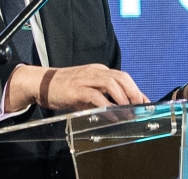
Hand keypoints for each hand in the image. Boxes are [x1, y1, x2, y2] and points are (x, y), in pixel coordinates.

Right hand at [4, 64, 149, 112]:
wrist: (42, 83)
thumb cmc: (65, 88)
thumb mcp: (86, 89)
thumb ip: (101, 96)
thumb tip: (118, 109)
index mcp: (98, 70)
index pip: (123, 77)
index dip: (136, 89)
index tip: (145, 102)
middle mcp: (95, 72)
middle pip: (121, 77)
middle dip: (134, 92)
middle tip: (141, 107)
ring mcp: (86, 79)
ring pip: (111, 84)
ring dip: (123, 98)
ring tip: (130, 112)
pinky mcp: (77, 89)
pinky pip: (96, 96)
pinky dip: (107, 106)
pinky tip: (113, 116)